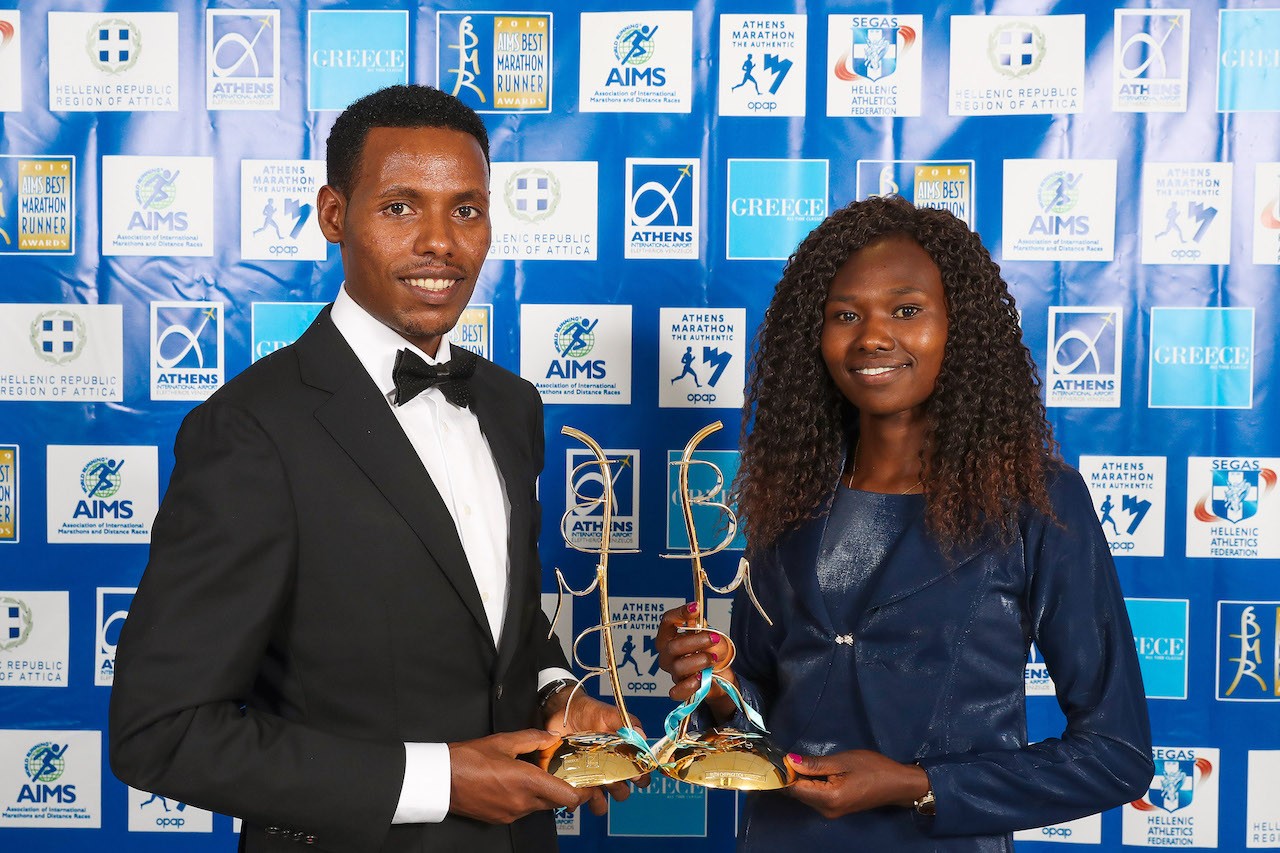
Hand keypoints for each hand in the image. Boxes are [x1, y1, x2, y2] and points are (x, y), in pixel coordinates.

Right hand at [448, 730, 591, 823]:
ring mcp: (512, 813)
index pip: (567, 796)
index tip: (589, 783)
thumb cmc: (468, 758)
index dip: (582, 792)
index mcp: (527, 782)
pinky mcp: (501, 818)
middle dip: (564, 791)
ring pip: (540, 806)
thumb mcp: (503, 741)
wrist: (440, 780)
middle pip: (556, 802)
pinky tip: (517, 784)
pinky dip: (527, 799)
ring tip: (537, 775)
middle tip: (566, 775)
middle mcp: (523, 802)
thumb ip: (532, 738)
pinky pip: (523, 809)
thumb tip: (551, 737)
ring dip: (544, 794)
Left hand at [541, 687, 649, 814]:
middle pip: (621, 792)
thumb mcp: (609, 714)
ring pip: (600, 802)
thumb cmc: (590, 712)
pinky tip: (571, 793)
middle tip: (609, 780)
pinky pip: (575, 801)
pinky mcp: (572, 781)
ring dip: (598, 802)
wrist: (564, 711)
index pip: (640, 775)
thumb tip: (641, 736)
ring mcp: (591, 777)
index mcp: (622, 757)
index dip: (641, 779)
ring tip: (591, 791)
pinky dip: (573, 803)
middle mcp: (609, 770)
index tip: (635, 774)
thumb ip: (626, 723)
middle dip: (618, 790)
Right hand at [655, 602, 736, 719]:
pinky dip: (690, 685)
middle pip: (673, 645)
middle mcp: (668, 653)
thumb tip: (703, 626)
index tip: (696, 608)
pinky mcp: (679, 689)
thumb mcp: (714, 637)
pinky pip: (677, 691)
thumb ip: (709, 632)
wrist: (720, 675)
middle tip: (714, 638)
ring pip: (678, 666)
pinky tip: (701, 678)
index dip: (680, 613)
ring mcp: (673, 671)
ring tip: (714, 659)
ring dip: (699, 661)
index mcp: (671, 636)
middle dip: (696, 641)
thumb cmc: (711, 651)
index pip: (667, 621)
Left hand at [784, 750, 929, 818]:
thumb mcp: (843, 761)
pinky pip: (815, 795)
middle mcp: (826, 810)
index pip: (794, 788)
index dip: (783, 773)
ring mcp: (831, 811)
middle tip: (784, 754)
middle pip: (798, 792)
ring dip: (799, 778)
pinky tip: (811, 770)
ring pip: (805, 794)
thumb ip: (814, 764)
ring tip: (797, 759)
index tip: (775, 757)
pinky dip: (810, 783)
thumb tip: (788, 761)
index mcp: (828, 799)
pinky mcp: (835, 808)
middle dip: (789, 775)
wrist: (898, 784)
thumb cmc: (873, 769)